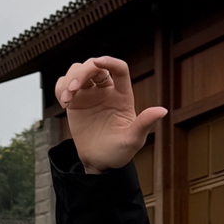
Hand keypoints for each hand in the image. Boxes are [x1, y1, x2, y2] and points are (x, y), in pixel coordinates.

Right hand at [55, 57, 166, 173]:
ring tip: (66, 100)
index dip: (110, 61)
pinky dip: (60, 88)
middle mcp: (106, 91)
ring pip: (77, 71)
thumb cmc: (119, 153)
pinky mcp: (75, 101)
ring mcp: (90, 94)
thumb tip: (162, 111)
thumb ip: (145, 124)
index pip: (119, 69)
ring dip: (69, 80)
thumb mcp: (133, 140)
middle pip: (94, 66)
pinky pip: (65, 84)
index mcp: (122, 96)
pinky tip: (63, 102)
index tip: (97, 62)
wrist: (99, 162)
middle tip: (73, 89)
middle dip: (81, 72)